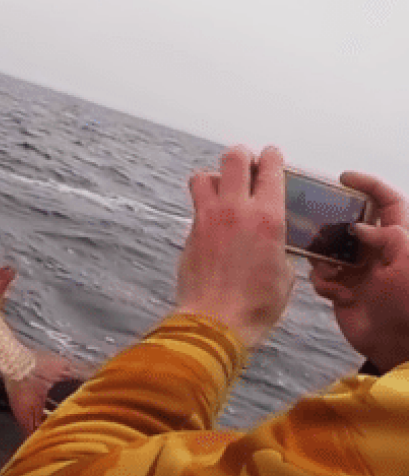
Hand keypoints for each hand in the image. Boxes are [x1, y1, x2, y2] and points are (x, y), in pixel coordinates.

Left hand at [175, 145, 292, 349]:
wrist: (216, 320)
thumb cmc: (257, 304)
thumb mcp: (285, 274)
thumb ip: (279, 247)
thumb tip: (272, 243)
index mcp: (268, 217)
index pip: (270, 170)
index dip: (271, 157)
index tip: (272, 155)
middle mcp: (236, 209)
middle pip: (232, 158)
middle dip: (240, 155)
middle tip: (245, 162)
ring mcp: (208, 218)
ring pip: (203, 176)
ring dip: (214, 177)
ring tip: (223, 189)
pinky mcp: (190, 231)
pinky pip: (195, 204)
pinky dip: (204, 203)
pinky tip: (213, 218)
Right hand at [308, 172, 408, 369]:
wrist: (397, 347)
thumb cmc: (407, 304)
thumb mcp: (408, 263)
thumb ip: (388, 236)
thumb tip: (358, 227)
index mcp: (400, 240)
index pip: (388, 203)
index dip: (369, 185)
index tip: (343, 178)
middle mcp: (379, 251)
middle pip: (350, 223)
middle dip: (333, 225)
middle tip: (318, 226)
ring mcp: (359, 270)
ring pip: (330, 249)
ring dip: (324, 258)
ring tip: (331, 272)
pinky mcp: (342, 289)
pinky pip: (322, 276)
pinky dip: (325, 283)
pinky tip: (337, 295)